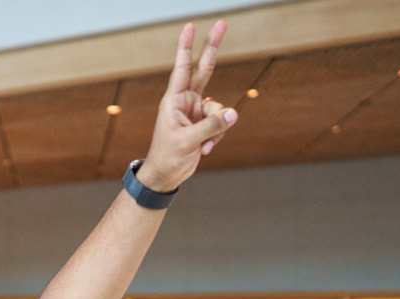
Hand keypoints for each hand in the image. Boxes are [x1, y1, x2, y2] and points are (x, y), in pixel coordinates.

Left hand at [139, 20, 238, 192]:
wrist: (166, 176)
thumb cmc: (167, 157)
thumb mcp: (187, 142)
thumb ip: (210, 126)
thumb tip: (232, 114)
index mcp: (174, 101)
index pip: (182, 68)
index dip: (186, 47)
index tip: (190, 26)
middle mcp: (185, 101)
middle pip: (204, 69)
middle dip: (212, 47)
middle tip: (221, 22)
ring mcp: (196, 111)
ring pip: (219, 108)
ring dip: (216, 128)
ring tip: (202, 146)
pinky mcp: (205, 123)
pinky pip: (221, 123)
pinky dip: (216, 138)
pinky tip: (204, 150)